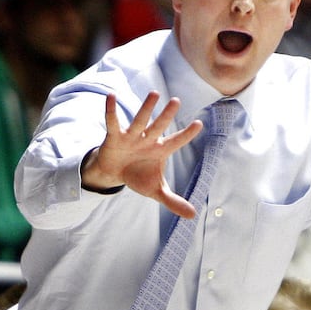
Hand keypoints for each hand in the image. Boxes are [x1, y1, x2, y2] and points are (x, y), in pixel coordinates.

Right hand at [82, 92, 202, 217]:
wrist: (114, 173)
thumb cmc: (138, 176)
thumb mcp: (155, 191)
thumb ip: (173, 201)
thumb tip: (193, 216)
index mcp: (160, 151)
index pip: (176, 142)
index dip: (186, 135)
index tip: (199, 124)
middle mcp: (148, 140)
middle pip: (159, 127)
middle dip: (167, 115)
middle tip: (177, 101)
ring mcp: (132, 137)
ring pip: (140, 121)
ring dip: (146, 108)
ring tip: (154, 94)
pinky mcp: (114, 137)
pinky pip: (112, 122)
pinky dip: (111, 110)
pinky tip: (111, 96)